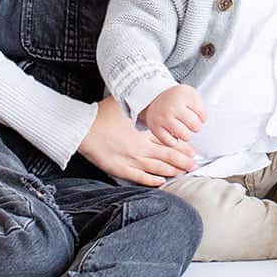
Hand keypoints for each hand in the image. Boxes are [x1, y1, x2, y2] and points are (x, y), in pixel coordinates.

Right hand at [78, 95, 196, 185]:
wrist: (83, 130)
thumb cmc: (101, 115)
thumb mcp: (123, 103)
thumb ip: (137, 102)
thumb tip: (147, 93)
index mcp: (142, 132)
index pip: (167, 140)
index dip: (180, 145)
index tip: (191, 148)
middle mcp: (139, 148)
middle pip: (166, 156)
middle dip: (182, 160)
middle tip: (193, 163)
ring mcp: (130, 160)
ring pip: (156, 168)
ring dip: (171, 171)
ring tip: (183, 172)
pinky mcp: (120, 169)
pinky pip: (139, 177)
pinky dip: (151, 180)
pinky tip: (161, 182)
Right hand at [141, 84, 206, 146]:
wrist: (154, 99)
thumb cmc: (176, 100)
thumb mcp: (190, 95)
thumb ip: (200, 105)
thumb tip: (203, 123)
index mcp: (183, 94)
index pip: (203, 115)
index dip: (202, 117)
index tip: (196, 115)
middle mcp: (172, 105)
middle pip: (195, 126)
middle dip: (195, 127)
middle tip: (191, 124)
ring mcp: (163, 117)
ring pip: (185, 136)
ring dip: (187, 135)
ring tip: (183, 130)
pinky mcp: (155, 127)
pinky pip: (171, 142)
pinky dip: (174, 141)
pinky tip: (173, 133)